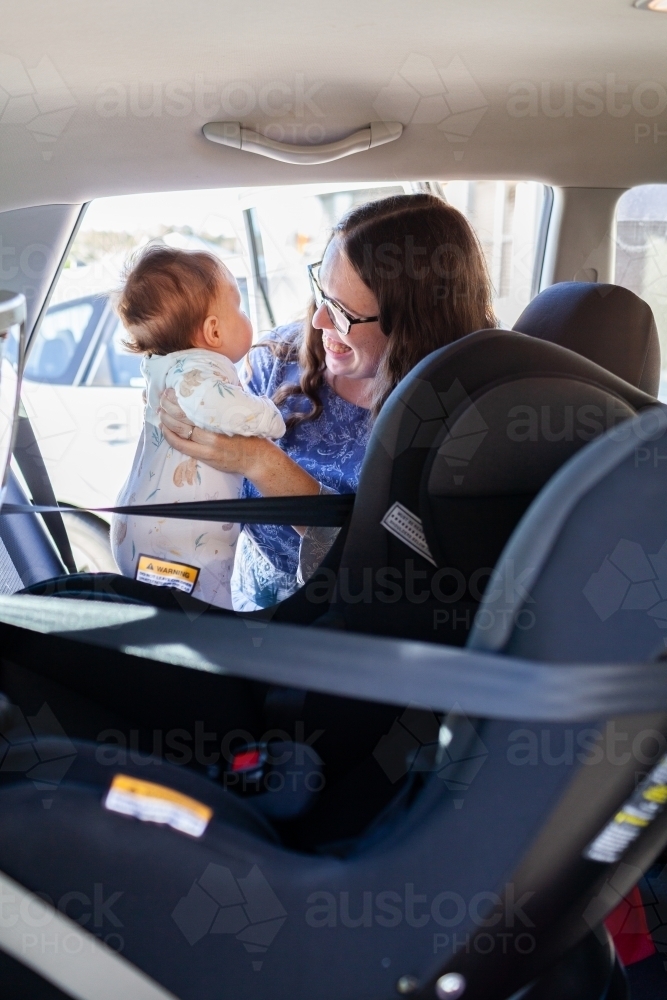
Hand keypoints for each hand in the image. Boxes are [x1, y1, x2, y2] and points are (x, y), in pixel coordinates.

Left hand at [158, 388, 319, 504]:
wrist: (258, 458)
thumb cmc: (250, 433)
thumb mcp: (241, 411)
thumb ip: (228, 400)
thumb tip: (217, 382)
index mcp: (221, 415)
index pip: (194, 403)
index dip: (179, 396)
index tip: (172, 388)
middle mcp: (213, 429)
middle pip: (183, 414)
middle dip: (168, 405)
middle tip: (162, 398)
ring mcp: (208, 444)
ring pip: (179, 429)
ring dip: (166, 420)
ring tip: (160, 412)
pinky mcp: (205, 456)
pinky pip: (181, 446)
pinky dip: (170, 437)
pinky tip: (164, 430)